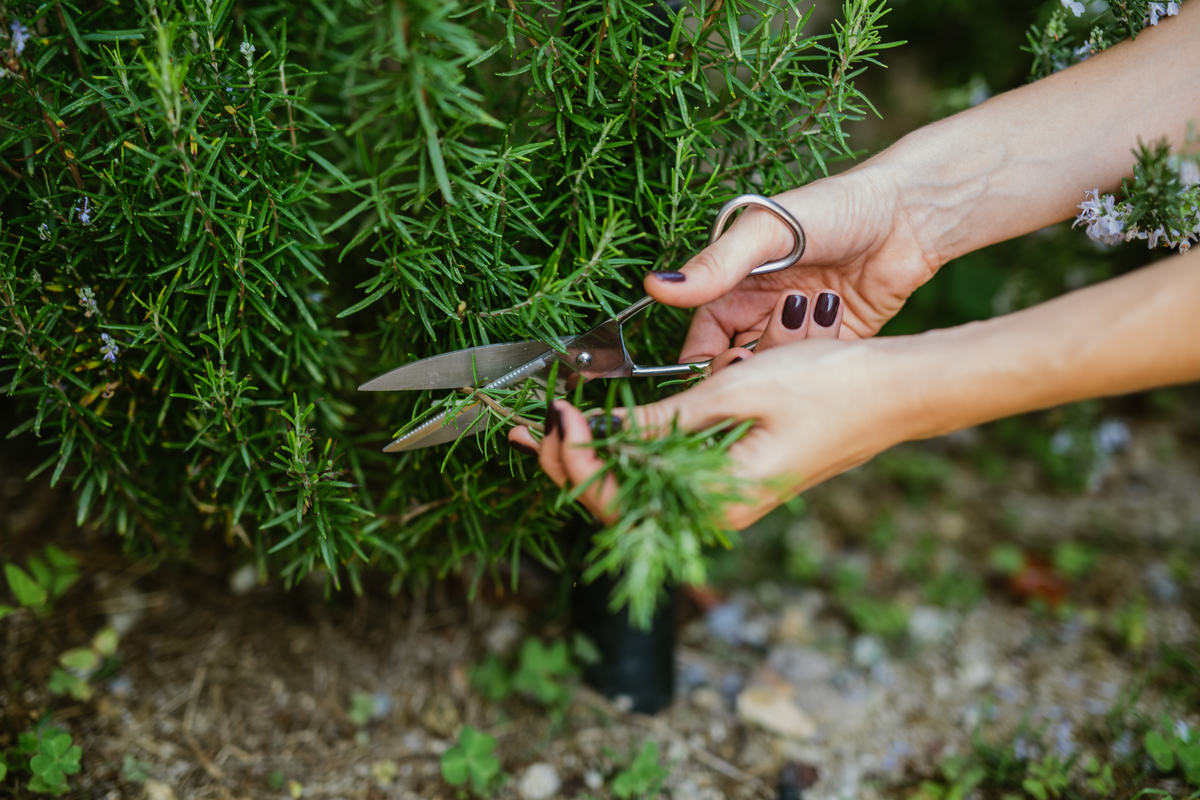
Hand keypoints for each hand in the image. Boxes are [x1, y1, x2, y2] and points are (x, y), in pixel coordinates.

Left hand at [510, 337, 910, 528]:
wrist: (895, 392)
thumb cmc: (830, 388)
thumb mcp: (734, 393)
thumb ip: (664, 419)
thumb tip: (601, 432)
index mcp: (718, 501)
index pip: (619, 499)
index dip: (579, 459)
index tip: (559, 413)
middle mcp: (716, 513)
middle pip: (620, 507)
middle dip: (570, 467)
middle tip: (537, 424)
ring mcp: (723, 499)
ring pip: (639, 496)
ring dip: (592, 463)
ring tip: (554, 430)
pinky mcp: (730, 479)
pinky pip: (664, 480)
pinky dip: (628, 456)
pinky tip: (606, 431)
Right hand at [644, 165, 937, 358]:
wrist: (909, 213)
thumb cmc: (834, 207)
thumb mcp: (765, 233)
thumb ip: (714, 266)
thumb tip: (656, 287)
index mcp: (731, 291)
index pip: (700, 348)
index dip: (706, 367)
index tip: (728, 364)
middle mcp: (758, 316)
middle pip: (736, 369)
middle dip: (752, 366)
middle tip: (772, 343)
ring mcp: (796, 333)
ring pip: (775, 373)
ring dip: (789, 353)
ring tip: (811, 310)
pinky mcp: (834, 345)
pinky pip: (814, 370)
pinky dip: (820, 356)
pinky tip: (834, 317)